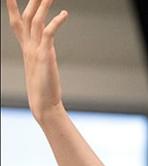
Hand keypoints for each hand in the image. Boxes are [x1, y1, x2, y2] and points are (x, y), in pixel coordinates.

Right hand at [7, 0, 68, 121]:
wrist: (44, 103)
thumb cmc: (44, 87)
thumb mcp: (41, 66)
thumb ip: (42, 54)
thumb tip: (47, 49)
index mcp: (26, 48)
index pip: (17, 23)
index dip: (12, 8)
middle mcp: (29, 46)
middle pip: (27, 17)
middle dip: (32, 1)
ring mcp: (35, 50)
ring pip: (36, 21)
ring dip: (43, 6)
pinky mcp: (44, 55)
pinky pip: (48, 33)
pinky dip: (56, 22)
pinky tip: (64, 13)